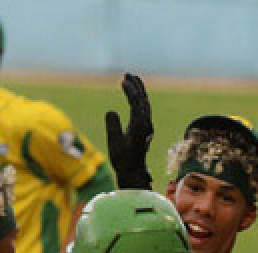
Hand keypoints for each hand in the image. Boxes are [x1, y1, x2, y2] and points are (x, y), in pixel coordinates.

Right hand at [104, 72, 153, 189]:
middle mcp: (146, 124)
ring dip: (138, 90)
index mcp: (139, 127)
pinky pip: (143, 109)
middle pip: (143, 100)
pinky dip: (138, 99)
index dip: (131, 91)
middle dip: (136, 86)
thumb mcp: (114, 144)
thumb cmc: (123, 159)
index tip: (123, 81)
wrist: (133, 172)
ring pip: (144, 104)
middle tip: (128, 74)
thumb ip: (113, 127)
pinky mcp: (145, 128)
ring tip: (131, 78)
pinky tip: (134, 95)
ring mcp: (147, 126)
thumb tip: (111, 112)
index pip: (137, 104)